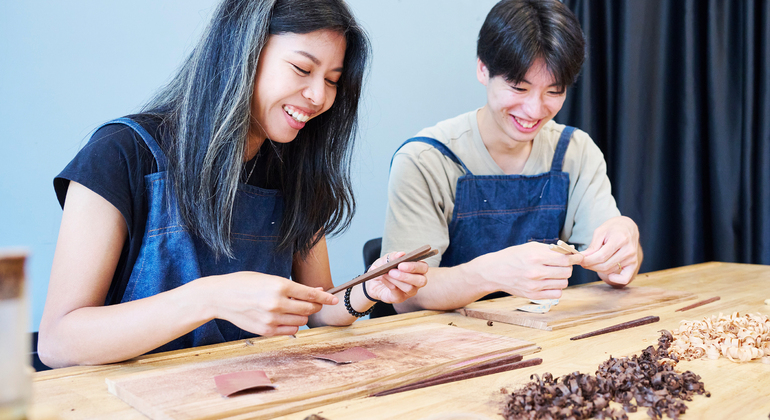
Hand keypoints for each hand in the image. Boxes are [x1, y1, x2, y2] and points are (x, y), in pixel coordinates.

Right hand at [202, 272, 337, 335]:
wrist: (220, 296)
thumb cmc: (244, 283)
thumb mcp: (269, 278)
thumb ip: (292, 287)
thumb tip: (316, 291)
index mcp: (279, 285)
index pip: (310, 294)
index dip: (325, 298)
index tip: (334, 299)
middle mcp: (277, 303)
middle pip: (309, 309)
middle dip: (315, 305)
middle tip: (315, 302)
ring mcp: (271, 319)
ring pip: (301, 321)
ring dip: (303, 315)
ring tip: (294, 308)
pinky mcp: (266, 331)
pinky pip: (290, 330)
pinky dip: (292, 325)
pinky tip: (285, 317)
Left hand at [364, 251, 428, 303]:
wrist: (374, 280)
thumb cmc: (385, 268)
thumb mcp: (386, 259)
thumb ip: (393, 256)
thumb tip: (401, 254)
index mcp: (417, 269)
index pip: (423, 268)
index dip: (414, 266)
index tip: (401, 264)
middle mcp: (417, 281)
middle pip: (421, 281)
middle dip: (407, 276)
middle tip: (392, 271)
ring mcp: (410, 291)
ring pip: (410, 288)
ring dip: (396, 280)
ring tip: (386, 274)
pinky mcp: (400, 298)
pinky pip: (398, 293)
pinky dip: (389, 284)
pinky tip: (383, 278)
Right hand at [470, 242, 582, 299]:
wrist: (495, 271)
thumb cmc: (513, 256)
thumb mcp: (530, 247)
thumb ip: (550, 250)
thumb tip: (570, 252)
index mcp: (536, 257)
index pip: (565, 260)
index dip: (575, 258)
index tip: (577, 257)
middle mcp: (536, 272)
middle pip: (567, 272)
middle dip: (568, 267)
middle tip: (562, 264)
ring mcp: (535, 285)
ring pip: (564, 283)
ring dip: (562, 278)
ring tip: (553, 273)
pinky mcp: (533, 295)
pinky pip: (557, 294)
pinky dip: (556, 288)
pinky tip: (550, 282)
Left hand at [580, 216, 640, 286]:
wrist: (628, 227)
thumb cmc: (612, 228)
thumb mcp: (600, 232)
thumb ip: (592, 246)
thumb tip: (583, 258)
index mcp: (620, 239)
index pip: (601, 256)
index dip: (588, 260)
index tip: (579, 260)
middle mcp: (628, 250)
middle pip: (605, 265)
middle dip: (590, 266)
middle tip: (583, 262)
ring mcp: (632, 258)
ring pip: (610, 270)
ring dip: (597, 269)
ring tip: (591, 263)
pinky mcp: (634, 264)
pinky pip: (625, 278)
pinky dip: (616, 280)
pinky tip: (609, 275)